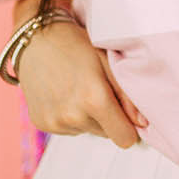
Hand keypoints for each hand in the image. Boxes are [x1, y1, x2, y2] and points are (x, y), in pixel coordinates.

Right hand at [15, 18, 146, 148]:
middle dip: (108, 117)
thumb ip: (128, 95)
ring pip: (88, 130)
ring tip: (78, 88)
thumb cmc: (76, 45)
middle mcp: (72, 116)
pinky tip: (63, 94)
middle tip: (97, 89)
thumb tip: (142, 124)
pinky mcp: (41, 123)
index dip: (129, 128)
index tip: (126, 114)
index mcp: (93, 99)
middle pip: (107, 135)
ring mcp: (55, 122)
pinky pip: (68, 130)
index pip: (125, 139)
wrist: (35, 39)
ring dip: (88, 116)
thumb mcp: (108, 61)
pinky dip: (70, 117)